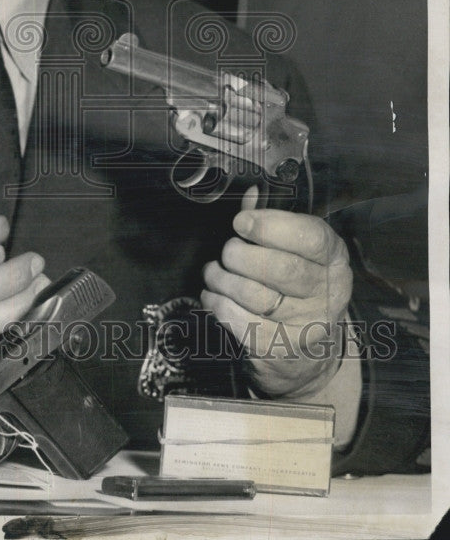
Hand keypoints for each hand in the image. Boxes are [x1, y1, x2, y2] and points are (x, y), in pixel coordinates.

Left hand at [201, 197, 352, 397]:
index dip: (271, 226)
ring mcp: (306, 326)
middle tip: (228, 251)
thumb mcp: (295, 252)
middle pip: (281, 268)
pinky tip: (214, 294)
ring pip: (253, 294)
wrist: (305, 354)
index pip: (311, 238)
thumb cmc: (295, 290)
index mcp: (334, 260)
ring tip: (214, 272)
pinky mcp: (280, 349)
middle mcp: (328, 294)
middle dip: (241, 254)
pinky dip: (216, 303)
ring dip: (222, 278)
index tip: (241, 221)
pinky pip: (238, 320)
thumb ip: (272, 222)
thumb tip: (250, 194)